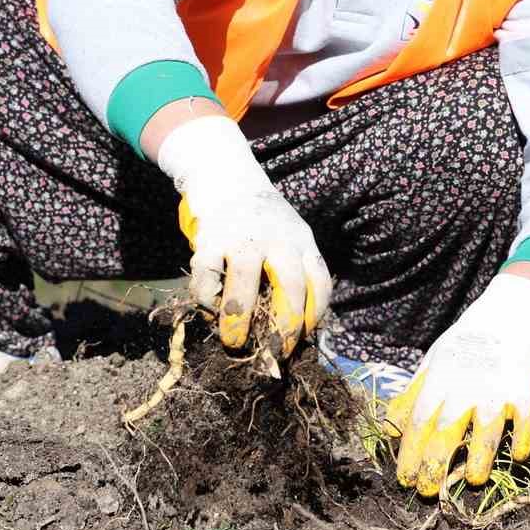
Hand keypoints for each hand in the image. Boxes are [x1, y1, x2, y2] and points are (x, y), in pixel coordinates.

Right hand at [156, 115, 331, 355]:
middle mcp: (278, 241)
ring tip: (235, 342)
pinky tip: (211, 308)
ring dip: (239, 325)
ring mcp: (242, 241)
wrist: (226, 176)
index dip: (314, 318)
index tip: (302, 339)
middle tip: (274, 354)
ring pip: (244, 294)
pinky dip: (208, 303)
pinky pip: (208, 284)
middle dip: (283, 331)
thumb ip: (295, 268)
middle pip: (290, 293)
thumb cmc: (261, 217)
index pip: (320, 284)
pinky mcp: (209, 242)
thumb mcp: (290, 233)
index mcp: (302, 241)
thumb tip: (297, 325)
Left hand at [384, 273, 529, 496]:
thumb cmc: (463, 348)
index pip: (418, 423)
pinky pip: (526, 425)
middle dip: (434, 467)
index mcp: (439, 381)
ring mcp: (498, 392)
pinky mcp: (526, 393)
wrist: (507, 318)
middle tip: (428, 492)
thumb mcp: (431, 365)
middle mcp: (466, 388)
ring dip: (478, 463)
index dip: (409, 454)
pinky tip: (515, 456)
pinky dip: (521, 442)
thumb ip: (411, 397)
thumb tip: (388, 429)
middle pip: (446, 435)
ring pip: (486, 435)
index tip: (404, 479)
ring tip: (473, 481)